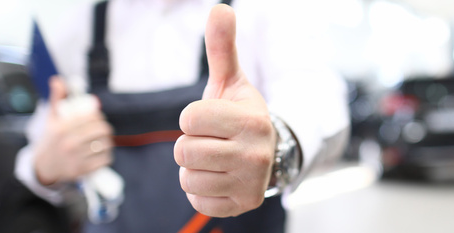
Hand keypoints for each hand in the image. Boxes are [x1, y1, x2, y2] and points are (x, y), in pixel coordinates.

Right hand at [33, 76, 113, 185]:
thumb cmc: (51, 139)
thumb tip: (58, 79)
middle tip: (101, 129)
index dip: (97, 115)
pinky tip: (101, 153)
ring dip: (107, 141)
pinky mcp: (84, 171)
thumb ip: (57, 99)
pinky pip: (106, 159)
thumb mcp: (51, 119)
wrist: (43, 167)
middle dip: (104, 128)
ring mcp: (76, 158)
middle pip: (102, 130)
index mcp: (61, 128)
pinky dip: (107, 155)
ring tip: (101, 140)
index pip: (91, 116)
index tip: (95, 117)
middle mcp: (69, 143)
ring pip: (105, 144)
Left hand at [175, 4, 275, 216]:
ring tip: (216, 159)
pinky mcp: (242, 205)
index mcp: (250, 120)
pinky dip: (202, 190)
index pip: (189, 118)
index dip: (192, 118)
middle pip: (184, 150)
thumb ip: (222, 48)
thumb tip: (220, 8)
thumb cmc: (240, 115)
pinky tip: (219, 178)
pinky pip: (197, 200)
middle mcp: (254, 153)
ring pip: (188, 178)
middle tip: (212, 141)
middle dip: (190, 144)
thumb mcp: (231, 82)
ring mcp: (249, 182)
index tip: (210, 120)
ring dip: (194, 168)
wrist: (269, 153)